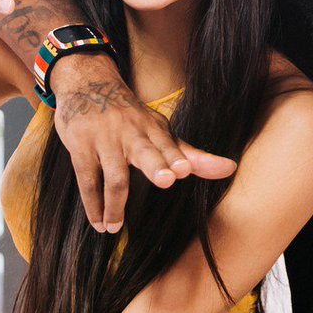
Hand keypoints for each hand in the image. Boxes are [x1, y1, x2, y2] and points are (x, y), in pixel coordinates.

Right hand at [50, 54, 237, 233]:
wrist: (88, 84)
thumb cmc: (131, 117)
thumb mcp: (160, 130)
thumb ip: (191, 154)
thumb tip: (231, 169)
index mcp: (154, 130)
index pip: (169, 145)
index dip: (177, 157)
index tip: (185, 170)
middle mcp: (132, 135)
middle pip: (145, 152)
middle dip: (156, 165)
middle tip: (167, 180)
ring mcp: (105, 142)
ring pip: (113, 175)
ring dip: (115, 204)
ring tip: (114, 228)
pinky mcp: (82, 149)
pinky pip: (88, 180)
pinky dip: (93, 204)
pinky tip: (99, 223)